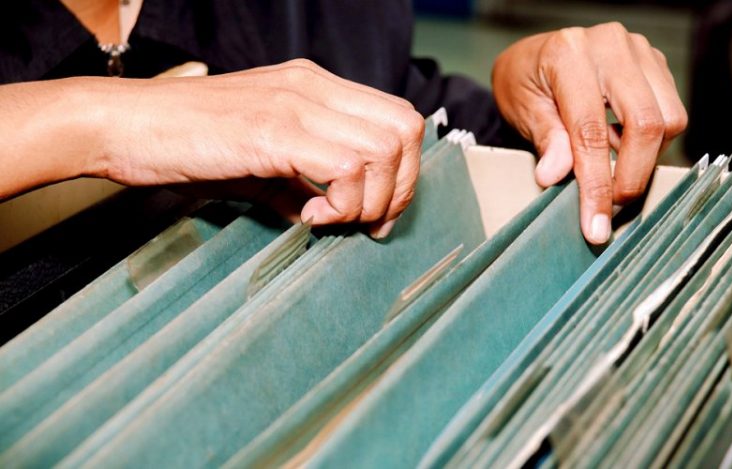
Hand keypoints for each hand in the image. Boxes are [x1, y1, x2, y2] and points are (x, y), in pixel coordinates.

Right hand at [96, 59, 423, 237]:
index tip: (378, 211)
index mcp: (314, 87)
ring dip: (369, 199)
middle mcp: (314, 87)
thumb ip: (299, 183)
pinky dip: (341, 204)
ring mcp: (296, 104)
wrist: (125, 125)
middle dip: (400, 188)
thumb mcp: (256, 162)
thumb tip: (328, 214)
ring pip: (383, 150)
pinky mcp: (274, 131)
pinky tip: (307, 216)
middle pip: (405, 130)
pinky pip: (345, 168)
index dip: (404, 171)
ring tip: (328, 219)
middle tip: (367, 222)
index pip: (398, 118)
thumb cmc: (185, 142)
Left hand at [492, 22, 687, 243]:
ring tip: (610, 167)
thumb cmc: (524, 83)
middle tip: (611, 208)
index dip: (596, 184)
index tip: (595, 224)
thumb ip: (545, 140)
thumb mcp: (521, 110)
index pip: (590, 130)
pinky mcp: (655, 63)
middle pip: (645, 123)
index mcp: (568, 55)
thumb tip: (555, 176)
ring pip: (669, 119)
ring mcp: (638, 51)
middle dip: (631, 177)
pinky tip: (620, 145)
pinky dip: (651, 142)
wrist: (535, 58)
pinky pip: (671, 112)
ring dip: (645, 158)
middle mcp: (610, 45)